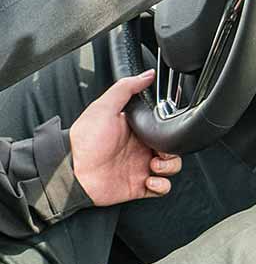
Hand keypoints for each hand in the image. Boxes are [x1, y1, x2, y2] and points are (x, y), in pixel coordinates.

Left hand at [71, 70, 182, 206]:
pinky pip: (162, 188)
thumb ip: (126, 88)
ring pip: (171, 168)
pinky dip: (161, 186)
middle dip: (173, 151)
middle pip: (173, 149)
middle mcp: (142, 149)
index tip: (170, 130)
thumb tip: (146, 74)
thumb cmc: (85, 140)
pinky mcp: (139, 186)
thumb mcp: (105, 107)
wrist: (73, 172)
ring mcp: (141, 168)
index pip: (164, 128)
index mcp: (137, 130)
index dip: (171, 129)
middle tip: (161, 151)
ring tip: (154, 166)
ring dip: (169, 167)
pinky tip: (150, 180)